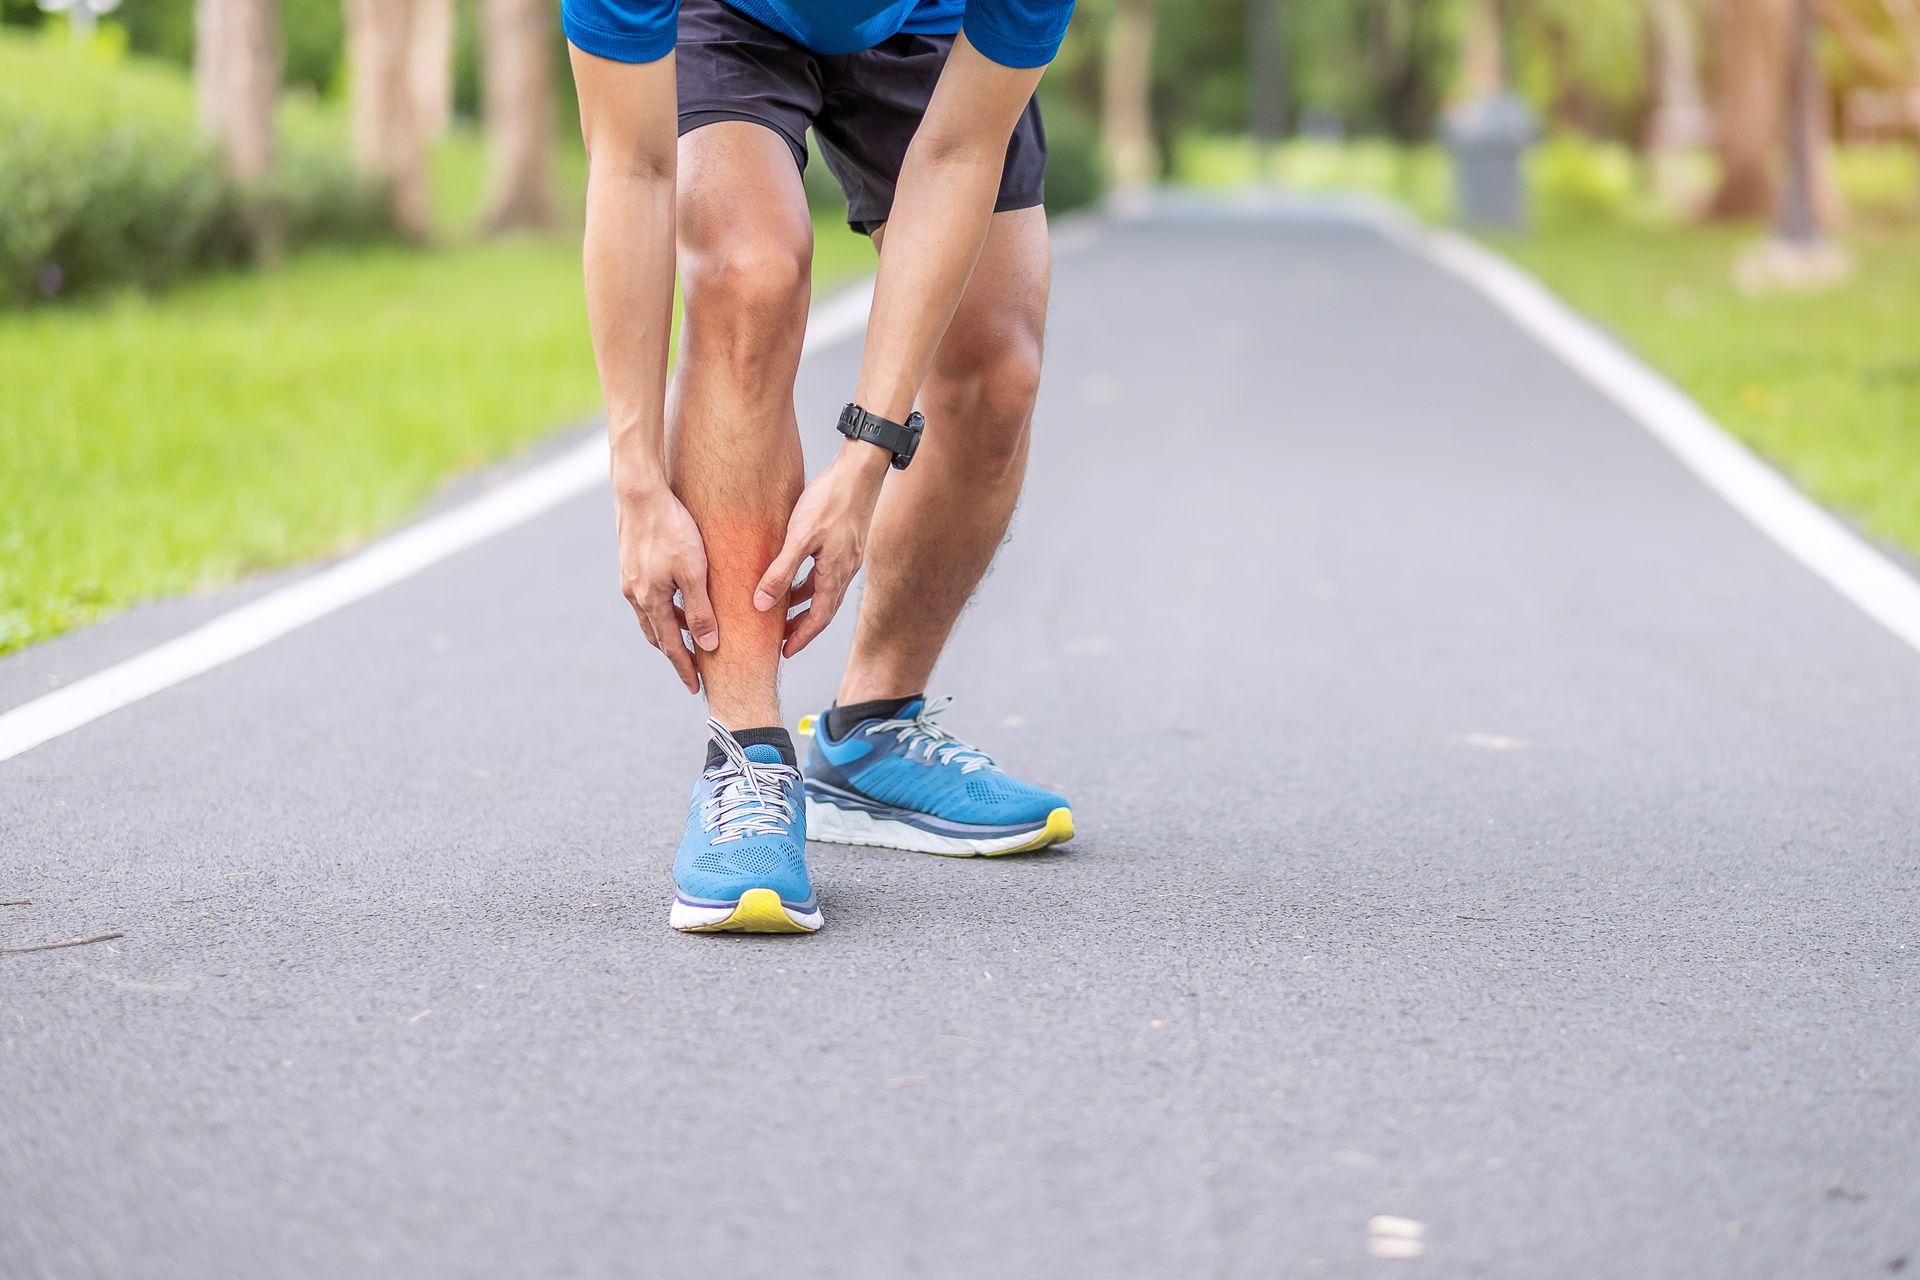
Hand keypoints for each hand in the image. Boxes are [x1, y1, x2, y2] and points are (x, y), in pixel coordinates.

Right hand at [615, 487, 718, 692]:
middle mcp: (634, 595)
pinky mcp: (629, 565)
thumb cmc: (672, 528)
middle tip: (692, 668)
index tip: (695, 688)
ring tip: (688, 637)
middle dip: (674, 653)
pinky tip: (675, 600)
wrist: (639, 493)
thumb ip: (700, 609)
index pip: (670, 646)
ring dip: (668, 630)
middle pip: (657, 635)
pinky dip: (662, 608)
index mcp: (650, 600)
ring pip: (650, 616)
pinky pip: (646, 598)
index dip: (684, 668)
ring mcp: (629, 580)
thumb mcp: (693, 571)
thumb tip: (708, 645)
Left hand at [754, 444, 889, 657]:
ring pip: (824, 591)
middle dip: (802, 627)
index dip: (802, 638)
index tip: (785, 653)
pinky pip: (825, 573)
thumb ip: (780, 572)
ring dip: (805, 604)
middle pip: (823, 609)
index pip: (819, 619)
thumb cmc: (831, 500)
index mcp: (835, 574)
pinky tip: (795, 576)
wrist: (860, 471)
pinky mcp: (845, 543)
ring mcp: (847, 556)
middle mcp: (844, 570)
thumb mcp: (800, 538)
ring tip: (783, 612)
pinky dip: (809, 583)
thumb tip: (762, 605)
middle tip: (782, 639)